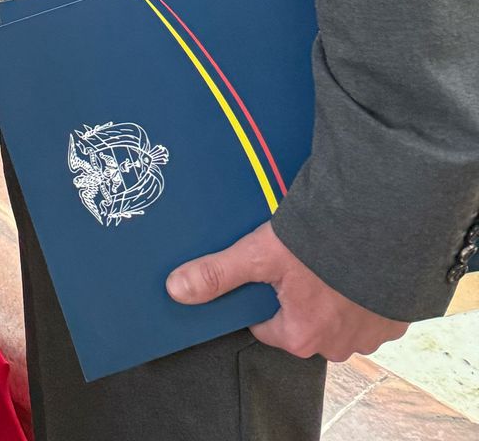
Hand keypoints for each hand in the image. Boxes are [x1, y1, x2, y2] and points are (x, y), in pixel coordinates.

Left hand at [167, 222, 405, 361]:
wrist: (385, 227)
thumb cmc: (322, 244)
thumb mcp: (260, 254)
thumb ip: (218, 273)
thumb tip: (176, 290)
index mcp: (300, 337)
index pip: (264, 324)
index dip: (260, 292)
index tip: (266, 268)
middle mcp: (337, 345)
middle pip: (301, 320)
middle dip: (298, 292)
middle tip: (299, 256)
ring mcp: (370, 334)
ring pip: (336, 315)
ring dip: (331, 291)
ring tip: (327, 255)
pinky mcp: (395, 318)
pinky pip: (369, 308)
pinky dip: (361, 288)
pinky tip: (355, 260)